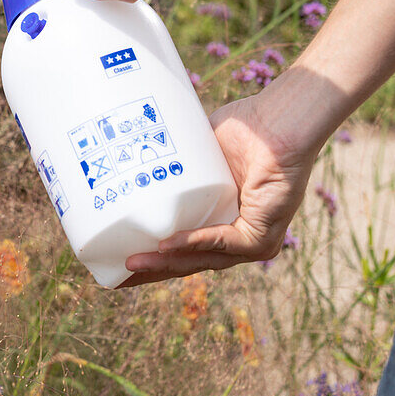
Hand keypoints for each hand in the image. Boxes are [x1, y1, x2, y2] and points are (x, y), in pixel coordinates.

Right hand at [119, 90, 319, 286]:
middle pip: (188, 262)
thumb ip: (176, 169)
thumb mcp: (200, 154)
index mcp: (223, 219)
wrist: (278, 121)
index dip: (153, 257)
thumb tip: (134, 158)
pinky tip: (166, 244)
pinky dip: (192, 243)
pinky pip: (222, 244)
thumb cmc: (246, 129)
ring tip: (130, 262)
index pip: (184, 248)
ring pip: (201, 260)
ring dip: (163, 263)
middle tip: (117, 274)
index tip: (118, 261)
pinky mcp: (261, 238)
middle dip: (151, 270)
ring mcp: (251, 243)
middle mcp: (238, 237)